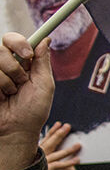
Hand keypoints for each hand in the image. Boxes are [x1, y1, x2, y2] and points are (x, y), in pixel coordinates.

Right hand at [0, 32, 53, 169]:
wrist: (16, 130)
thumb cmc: (33, 110)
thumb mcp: (44, 85)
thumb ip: (42, 62)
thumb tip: (45, 40)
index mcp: (20, 62)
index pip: (12, 39)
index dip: (18, 42)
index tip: (27, 54)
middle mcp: (3, 64)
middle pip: (0, 46)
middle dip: (14, 66)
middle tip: (21, 81)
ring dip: (7, 81)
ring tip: (11, 93)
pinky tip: (0, 97)